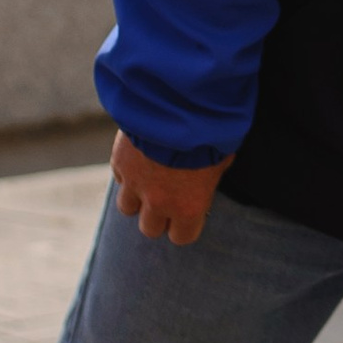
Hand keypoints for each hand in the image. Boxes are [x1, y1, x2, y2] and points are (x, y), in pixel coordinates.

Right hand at [109, 131, 225, 246]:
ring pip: (127, 208)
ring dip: (137, 198)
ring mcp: (135, 184)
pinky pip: (120, 178)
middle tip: (166, 199)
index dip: (185, 227)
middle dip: (158, 217)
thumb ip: (210, 178)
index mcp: (189, 207)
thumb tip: (206, 179)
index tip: (188, 214)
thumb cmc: (209, 133)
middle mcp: (159, 202)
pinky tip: (140, 159)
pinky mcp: (120, 163)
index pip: (182, 237)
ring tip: (149, 181)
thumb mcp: (222, 159)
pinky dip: (127, 172)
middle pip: (150, 229)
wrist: (178, 105)